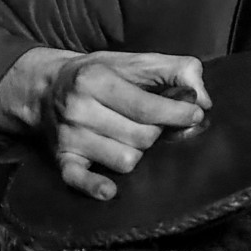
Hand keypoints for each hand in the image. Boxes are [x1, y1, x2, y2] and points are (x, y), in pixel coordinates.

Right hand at [23, 49, 210, 198]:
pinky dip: (96, 187)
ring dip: (137, 152)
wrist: (46, 87)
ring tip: (129, 137)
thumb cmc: (101, 75)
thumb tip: (204, 101)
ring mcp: (70, 136)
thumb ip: (178, 70)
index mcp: (96, 79)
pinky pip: (80, 180)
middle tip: (153, 123)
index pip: (146, 107)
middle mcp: (79, 108)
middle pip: (141, 137)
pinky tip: (110, 190)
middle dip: (157, 132)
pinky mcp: (63, 159)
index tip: (194, 114)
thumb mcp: (136, 61)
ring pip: (125, 161)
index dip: (177, 113)